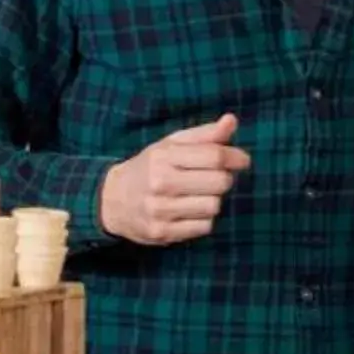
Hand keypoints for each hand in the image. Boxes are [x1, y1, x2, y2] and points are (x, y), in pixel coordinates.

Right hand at [97, 114, 251, 246]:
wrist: (111, 200)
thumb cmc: (149, 168)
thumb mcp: (171, 145)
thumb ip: (204, 134)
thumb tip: (231, 120)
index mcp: (163, 157)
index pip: (214, 156)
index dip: (236, 157)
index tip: (241, 160)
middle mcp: (160, 183)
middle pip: (220, 182)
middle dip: (223, 179)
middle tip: (212, 177)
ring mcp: (160, 210)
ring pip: (214, 206)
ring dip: (212, 200)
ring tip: (196, 195)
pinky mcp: (162, 232)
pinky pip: (204, 226)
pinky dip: (202, 219)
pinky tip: (188, 211)